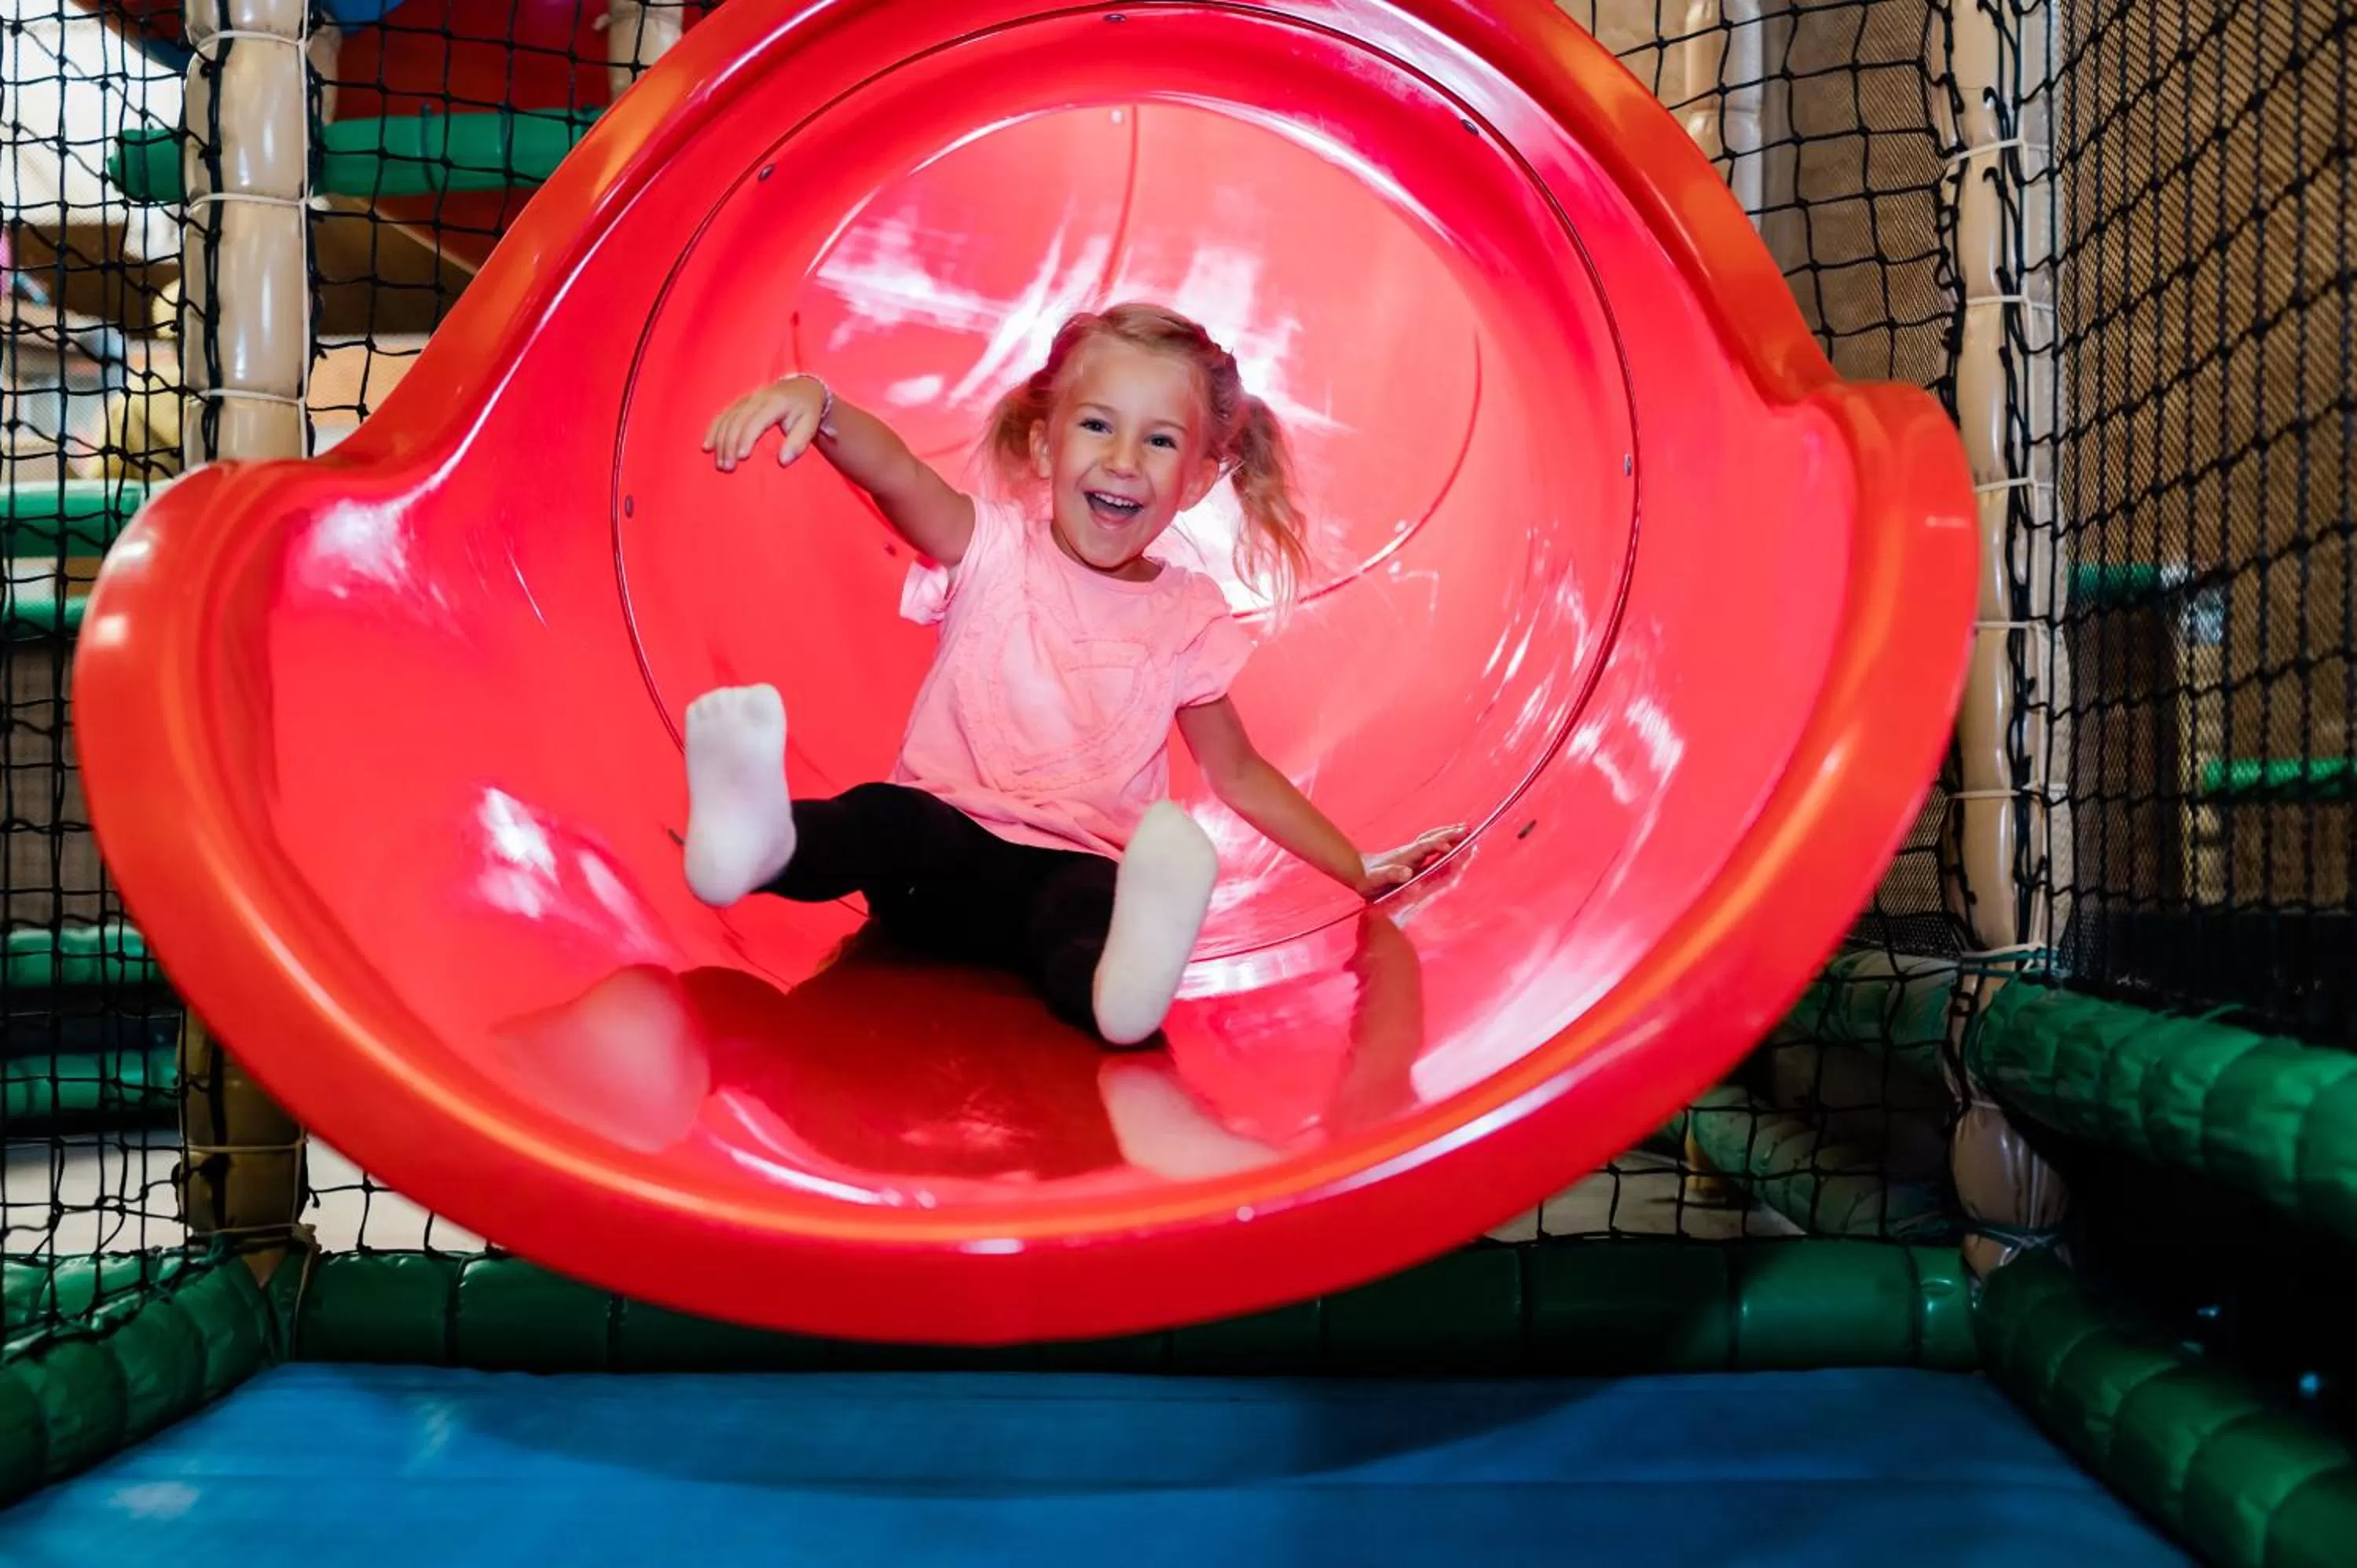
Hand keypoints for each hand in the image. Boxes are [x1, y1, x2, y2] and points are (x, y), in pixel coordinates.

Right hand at [702, 375, 831, 472]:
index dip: (747, 438)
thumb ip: (798, 443)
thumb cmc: (807, 410)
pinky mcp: (740, 402)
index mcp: (775, 402)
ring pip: (727, 418)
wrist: (802, 388)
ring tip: (718, 463)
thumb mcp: (810, 425)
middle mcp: (757, 398)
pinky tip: (707, 445)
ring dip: (719, 440)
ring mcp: (746, 398)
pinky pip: (723, 414)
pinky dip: (713, 429)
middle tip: (727, 468)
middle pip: (737, 421)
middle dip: (729, 445)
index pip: (756, 421)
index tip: (742, 458)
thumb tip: (783, 461)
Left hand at [1358, 823, 1466, 896]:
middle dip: (1449, 835)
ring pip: (1433, 837)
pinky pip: (1431, 843)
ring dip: (1448, 833)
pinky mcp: (1413, 854)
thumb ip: (1390, 875)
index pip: (1423, 848)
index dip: (1436, 846)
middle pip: (1432, 838)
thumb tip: (1406, 873)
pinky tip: (1451, 838)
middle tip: (1467, 831)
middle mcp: (1410, 851)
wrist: (1358, 870)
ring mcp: (1412, 851)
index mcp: (1405, 856)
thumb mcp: (1377, 879)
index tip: (1449, 847)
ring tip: (1465, 829)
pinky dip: (1443, 837)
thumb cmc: (1369, 879)